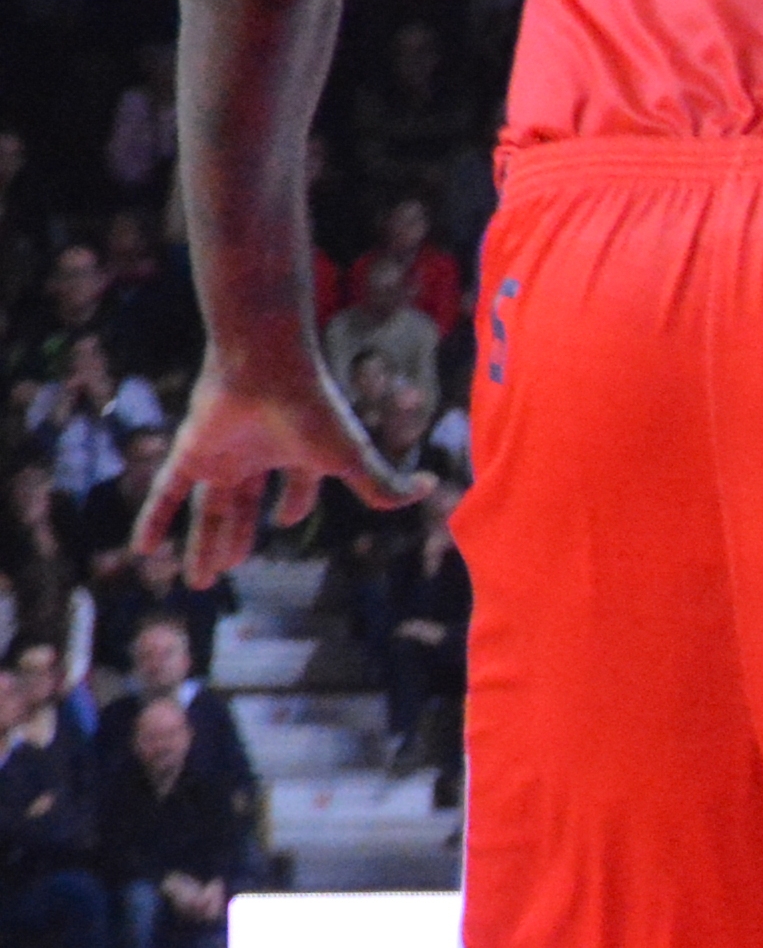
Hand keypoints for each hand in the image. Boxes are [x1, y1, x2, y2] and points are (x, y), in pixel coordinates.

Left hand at [135, 344, 424, 588]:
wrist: (265, 365)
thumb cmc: (314, 408)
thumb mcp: (352, 456)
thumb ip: (384, 482)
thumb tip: (432, 491)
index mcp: (295, 454)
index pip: (294, 485)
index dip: (293, 506)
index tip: (285, 523)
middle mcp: (255, 456)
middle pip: (242, 507)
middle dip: (236, 540)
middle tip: (225, 573)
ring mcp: (221, 455)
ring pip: (208, 509)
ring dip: (203, 544)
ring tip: (198, 581)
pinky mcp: (190, 452)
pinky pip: (166, 491)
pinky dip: (154, 520)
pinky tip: (146, 551)